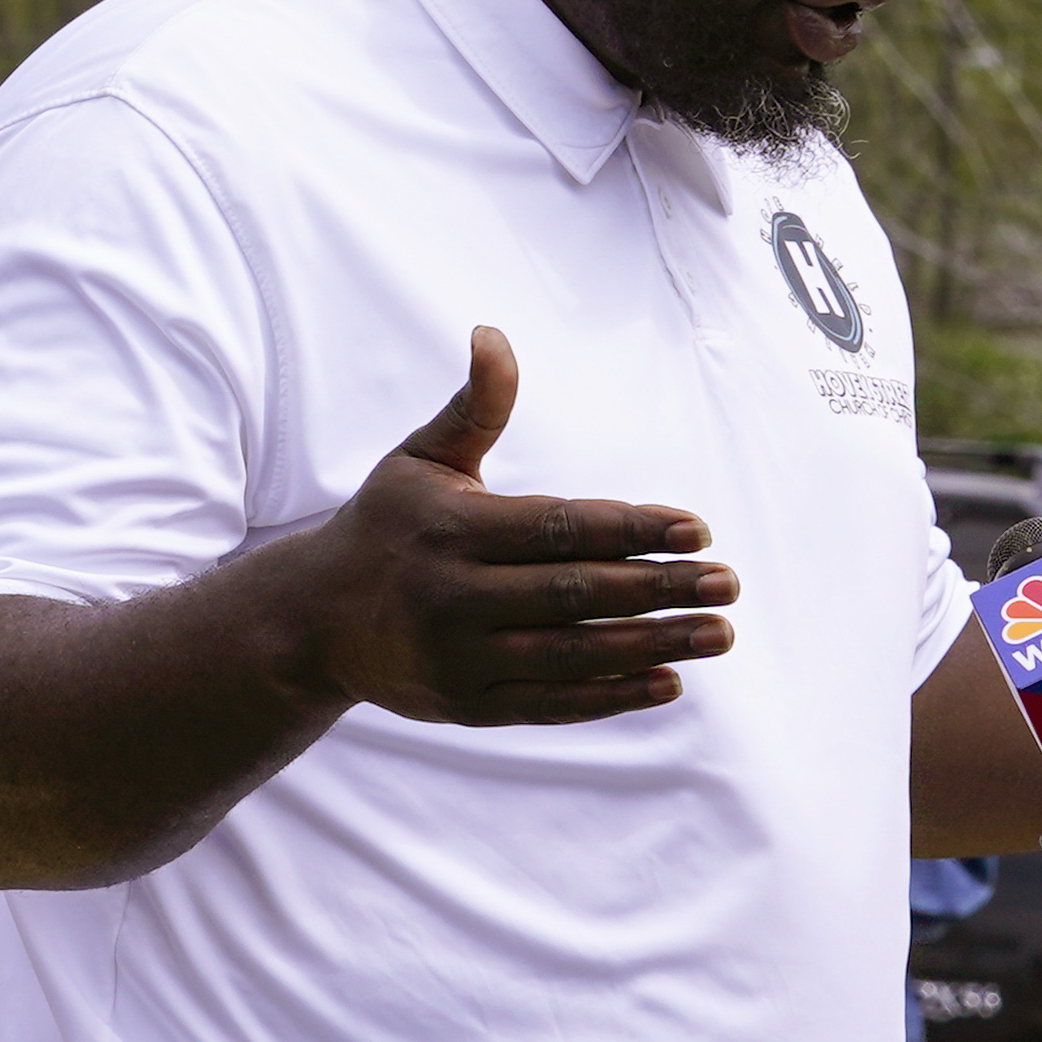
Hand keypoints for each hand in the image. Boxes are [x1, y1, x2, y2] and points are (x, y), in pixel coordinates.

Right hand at [278, 329, 739, 725]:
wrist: (314, 621)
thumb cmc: (387, 525)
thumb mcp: (420, 459)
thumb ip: (474, 407)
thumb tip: (493, 334)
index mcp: (453, 529)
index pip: (559, 528)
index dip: (631, 529)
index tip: (695, 528)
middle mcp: (454, 597)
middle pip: (575, 592)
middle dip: (658, 588)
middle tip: (727, 583)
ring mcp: (461, 658)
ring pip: (571, 654)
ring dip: (653, 645)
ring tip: (718, 635)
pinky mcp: (468, 707)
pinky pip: (551, 704)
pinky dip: (611, 696)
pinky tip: (667, 681)